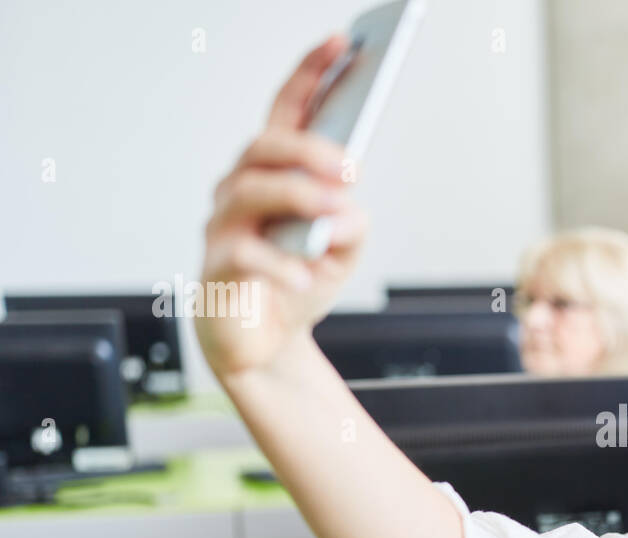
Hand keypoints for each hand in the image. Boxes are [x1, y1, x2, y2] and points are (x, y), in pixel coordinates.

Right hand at [196, 34, 369, 379]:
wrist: (265, 347)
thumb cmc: (297, 287)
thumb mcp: (341, 255)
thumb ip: (352, 226)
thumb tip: (347, 211)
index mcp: (275, 177)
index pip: (288, 115)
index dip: (311, 75)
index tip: (341, 43)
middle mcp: (241, 190)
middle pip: (265, 145)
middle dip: (309, 148)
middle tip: (350, 168)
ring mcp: (224, 226)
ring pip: (250, 189)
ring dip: (299, 195)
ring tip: (335, 210)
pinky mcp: (218, 267)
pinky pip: (245, 254)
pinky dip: (282, 264)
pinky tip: (308, 276)